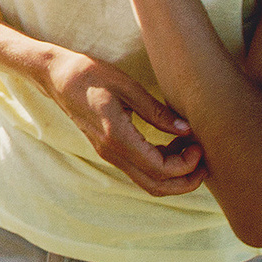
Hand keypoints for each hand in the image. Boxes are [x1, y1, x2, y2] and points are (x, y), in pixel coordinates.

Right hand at [40, 49, 206, 195]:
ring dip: (175, 176)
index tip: (199, 145)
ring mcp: (109, 154)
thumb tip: (186, 130)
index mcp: (117, 136)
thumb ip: (157, 112)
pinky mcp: (110, 150)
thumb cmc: (89, 74)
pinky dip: (161, 167)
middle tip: (206, 162)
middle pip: (155, 186)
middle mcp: (112, 152)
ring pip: (148, 182)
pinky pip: (139, 170)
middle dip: (186, 182)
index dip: (186, 165)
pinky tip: (174, 146)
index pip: (159, 169)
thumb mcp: (127, 86)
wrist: (56, 77)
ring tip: (193, 152)